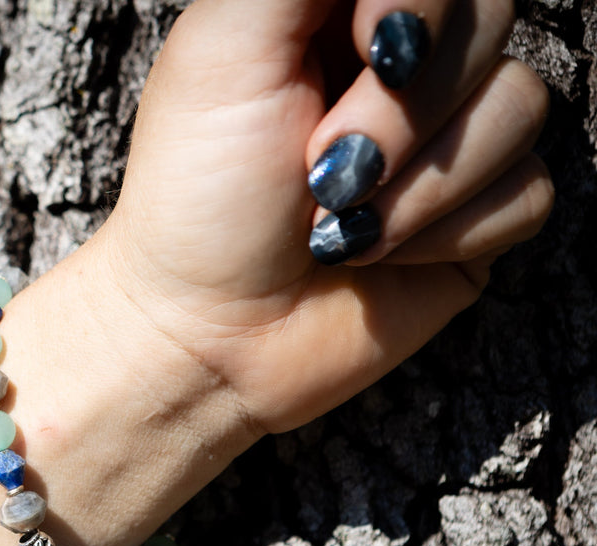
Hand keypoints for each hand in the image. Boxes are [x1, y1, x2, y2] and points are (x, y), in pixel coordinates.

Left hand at [100, 0, 552, 433]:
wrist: (205, 334)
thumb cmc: (196, 192)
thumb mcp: (225, 46)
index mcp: (336, 10)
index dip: (420, 2)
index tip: (372, 48)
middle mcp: (399, 64)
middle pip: (492, 17)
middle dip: (401, 110)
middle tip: (320, 169)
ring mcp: (445, 138)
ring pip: (522, 105)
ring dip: (415, 184)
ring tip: (336, 228)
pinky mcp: (475, 216)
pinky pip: (527, 192)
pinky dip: (443, 234)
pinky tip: (374, 260)